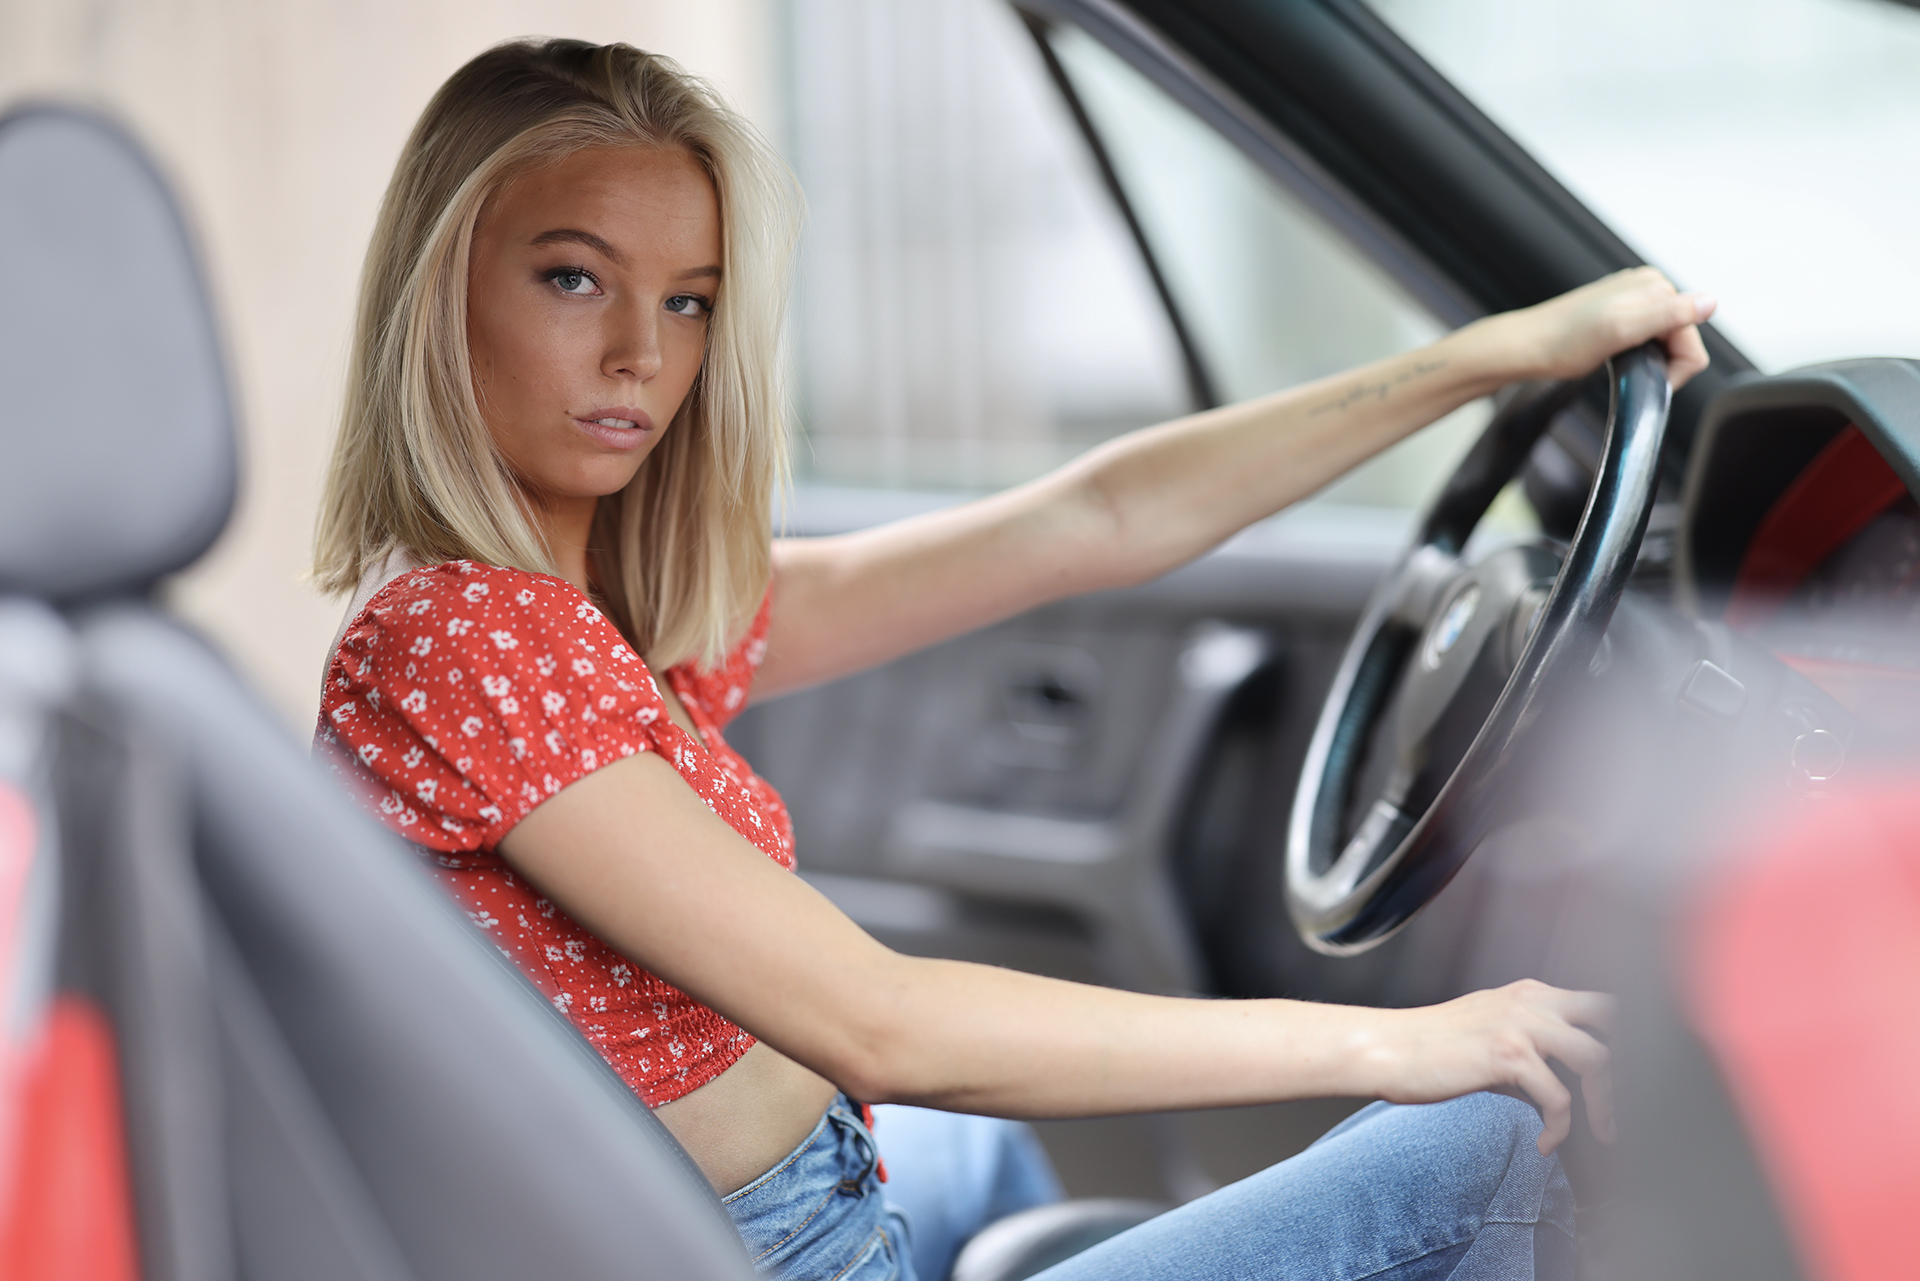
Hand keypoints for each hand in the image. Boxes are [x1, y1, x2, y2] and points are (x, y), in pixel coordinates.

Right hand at [1359, 979, 1616, 1155]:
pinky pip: (1558, 1098)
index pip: (1599, 1004)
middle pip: (1613, 1016)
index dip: (1623, 1040)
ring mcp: (1521, 1025)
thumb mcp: (1487, 1026)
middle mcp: (1531, 1000)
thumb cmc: (1428, 1047)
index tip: (1625, 1082)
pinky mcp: (1507, 1055)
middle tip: (1625, 1099)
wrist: (1385, 1048)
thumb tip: (1559, 1078)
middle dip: (1630, 1059)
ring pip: (1597, 1057)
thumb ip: (1528, 1040)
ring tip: (1602, 1132)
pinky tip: (1545, 1144)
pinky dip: (1560, 1129)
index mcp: (1530, 993)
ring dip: (1606, 1103)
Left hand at [1483, 266, 1715, 389]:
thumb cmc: (1564, 343)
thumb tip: (1710, 302)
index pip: (1693, 337)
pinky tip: (1616, 356)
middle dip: (1662, 362)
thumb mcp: (1621, 329)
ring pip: (1666, 341)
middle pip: (1682, 338)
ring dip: (1649, 359)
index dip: (1675, 367)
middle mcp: (1649, 288)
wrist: (1528, 348)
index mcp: (1656, 286)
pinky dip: (1638, 354)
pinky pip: (1648, 339)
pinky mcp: (1621, 313)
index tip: (1647, 376)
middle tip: (1628, 368)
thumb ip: (1668, 314)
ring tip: (1618, 360)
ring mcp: (1634, 300)